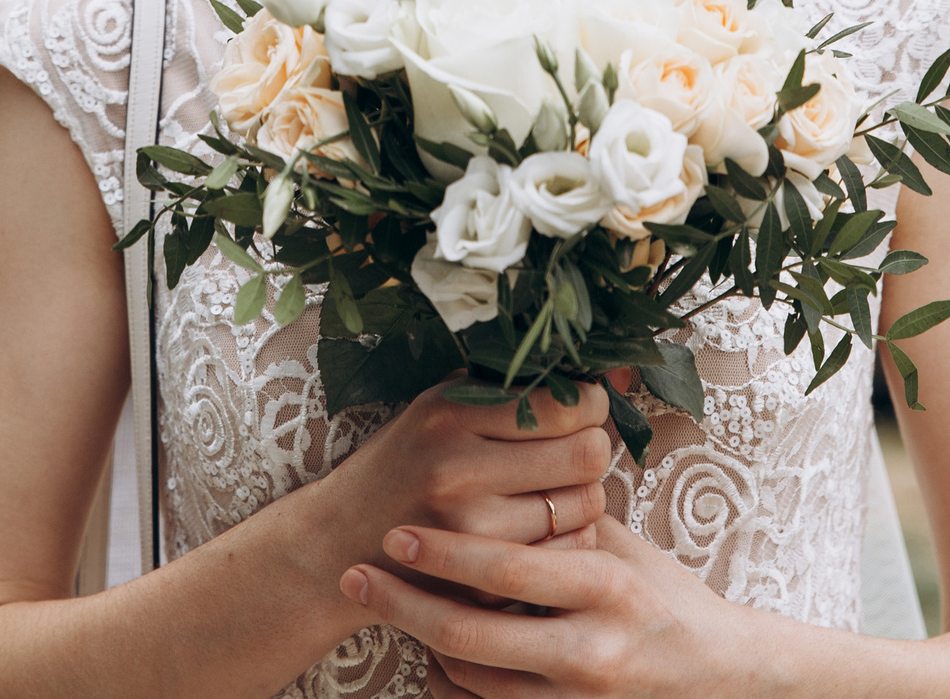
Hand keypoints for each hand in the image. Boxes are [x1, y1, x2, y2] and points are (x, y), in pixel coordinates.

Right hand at [322, 379, 614, 592]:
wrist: (339, 543)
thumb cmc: (404, 465)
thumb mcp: (442, 408)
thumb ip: (511, 386)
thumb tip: (610, 374)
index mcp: (450, 413)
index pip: (566, 403)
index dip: (589, 407)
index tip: (578, 412)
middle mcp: (459, 467)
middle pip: (587, 454)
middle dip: (592, 450)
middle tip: (570, 452)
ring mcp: (471, 527)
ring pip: (586, 504)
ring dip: (581, 496)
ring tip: (549, 491)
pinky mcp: (481, 575)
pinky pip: (570, 549)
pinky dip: (569, 538)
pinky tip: (539, 528)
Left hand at [341, 517, 754, 698]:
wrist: (725, 678)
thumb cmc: (669, 598)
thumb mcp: (628, 547)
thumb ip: (566, 519)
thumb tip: (499, 471)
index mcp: (609, 588)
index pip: (508, 569)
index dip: (444, 553)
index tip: (394, 534)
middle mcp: (593, 650)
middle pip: (473, 635)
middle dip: (403, 606)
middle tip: (355, 578)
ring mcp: (581, 697)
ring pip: (471, 679)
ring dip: (423, 642)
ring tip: (394, 607)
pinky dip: (453, 682)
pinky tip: (433, 654)